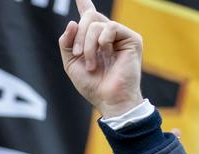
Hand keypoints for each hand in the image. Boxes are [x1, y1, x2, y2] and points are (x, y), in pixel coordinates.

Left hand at [59, 0, 142, 116]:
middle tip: (77, 53)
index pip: (89, 14)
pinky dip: (102, 41)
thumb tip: (73, 22)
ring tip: (92, 64)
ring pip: (96, 22)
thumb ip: (66, 42)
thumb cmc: (93, 86)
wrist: (109, 100)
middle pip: (89, 16)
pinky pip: (111, 27)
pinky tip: (106, 55)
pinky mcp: (132, 39)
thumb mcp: (71, 64)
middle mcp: (108, 35)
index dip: (83, 2)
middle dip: (79, 34)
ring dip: (88, 44)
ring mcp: (120, 36)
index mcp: (94, 39)